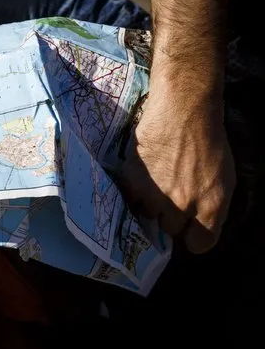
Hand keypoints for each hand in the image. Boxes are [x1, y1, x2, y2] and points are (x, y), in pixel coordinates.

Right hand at [119, 85, 235, 253]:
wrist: (182, 111)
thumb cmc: (208, 140)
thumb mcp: (225, 178)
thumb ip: (212, 207)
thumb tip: (196, 225)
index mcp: (211, 206)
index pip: (200, 244)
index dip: (193, 235)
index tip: (190, 226)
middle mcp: (182, 206)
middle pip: (170, 229)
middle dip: (171, 215)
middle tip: (171, 194)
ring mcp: (155, 195)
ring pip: (148, 215)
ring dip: (150, 203)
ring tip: (155, 181)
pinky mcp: (132, 181)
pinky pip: (130, 199)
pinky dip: (134, 190)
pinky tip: (142, 175)